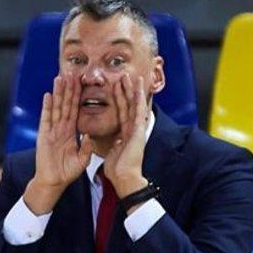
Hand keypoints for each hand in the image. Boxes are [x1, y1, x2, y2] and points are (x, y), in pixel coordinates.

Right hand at [24, 72, 92, 214]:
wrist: (53, 182)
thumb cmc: (67, 172)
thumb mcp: (82, 160)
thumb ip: (87, 148)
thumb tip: (89, 135)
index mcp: (72, 132)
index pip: (76, 110)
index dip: (79, 97)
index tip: (82, 83)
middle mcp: (62, 128)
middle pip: (66, 104)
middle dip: (69, 89)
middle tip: (71, 72)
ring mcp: (52, 130)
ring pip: (56, 107)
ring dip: (58, 93)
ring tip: (60, 78)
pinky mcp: (43, 135)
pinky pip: (46, 119)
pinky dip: (47, 107)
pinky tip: (48, 95)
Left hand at [102, 75, 149, 200]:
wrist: (124, 178)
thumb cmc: (118, 169)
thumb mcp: (114, 152)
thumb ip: (116, 144)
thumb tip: (116, 140)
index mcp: (126, 133)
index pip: (121, 111)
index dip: (118, 98)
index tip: (116, 86)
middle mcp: (132, 129)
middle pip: (128, 105)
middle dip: (126, 90)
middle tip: (124, 75)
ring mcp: (136, 129)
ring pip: (134, 105)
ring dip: (132, 90)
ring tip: (130, 76)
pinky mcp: (138, 131)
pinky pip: (137, 112)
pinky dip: (138, 100)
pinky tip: (138, 89)